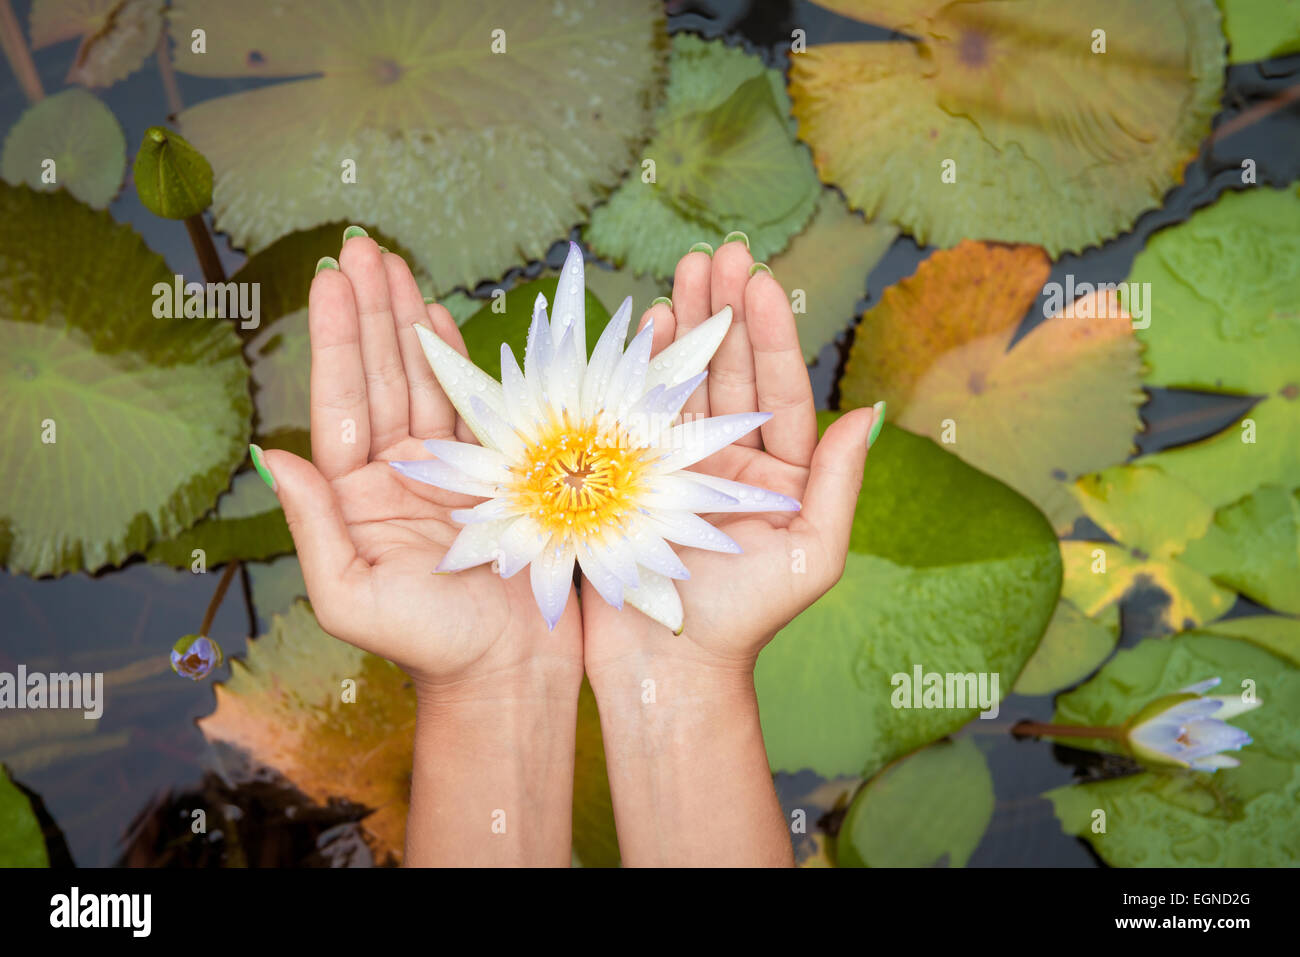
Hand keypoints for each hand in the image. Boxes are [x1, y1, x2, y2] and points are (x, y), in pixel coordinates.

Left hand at [255, 234, 582, 689]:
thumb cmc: (429, 645)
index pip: (341, 402)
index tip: (329, 279)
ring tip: (392, 263)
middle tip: (360, 246)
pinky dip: (456, 358)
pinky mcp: (496, 472)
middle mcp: (397, 473)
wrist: (510, 670)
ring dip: (405, 320)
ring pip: (422, 379)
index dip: (335, 339)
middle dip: (368, 310)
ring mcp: (447, 469)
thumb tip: (271, 453)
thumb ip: (312, 525)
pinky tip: (438, 316)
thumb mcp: (350, 596)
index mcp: (358, 496)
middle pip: (378, 375)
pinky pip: (472, 405)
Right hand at [579, 237, 878, 865]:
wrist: (667, 663)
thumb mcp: (812, 556)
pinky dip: (639, 366)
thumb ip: (839, 484)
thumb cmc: (745, 620)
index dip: (767, 333)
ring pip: (683, 379)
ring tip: (683, 272)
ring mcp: (675, 463)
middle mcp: (727, 458)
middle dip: (723, 310)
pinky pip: (636, 409)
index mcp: (777, 474)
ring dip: (683, 324)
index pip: (775, 388)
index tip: (758, 280)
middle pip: (728, 370)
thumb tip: (868, 412)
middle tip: (719, 253)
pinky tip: (643, 324)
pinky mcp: (629, 474)